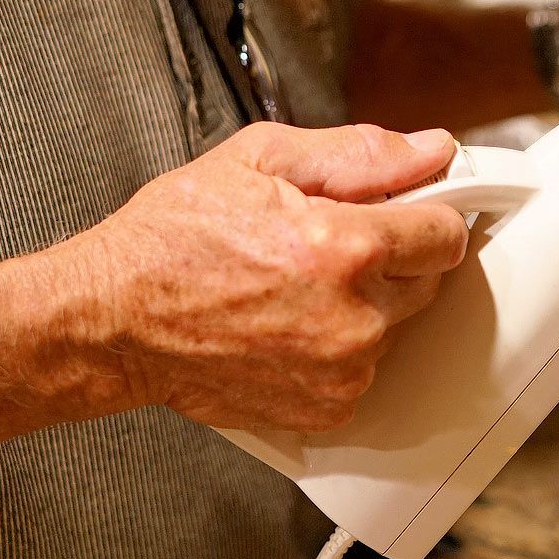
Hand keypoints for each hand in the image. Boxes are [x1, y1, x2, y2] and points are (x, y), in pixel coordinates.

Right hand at [72, 122, 467, 451]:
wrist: (112, 321)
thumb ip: (359, 153)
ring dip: (362, 306)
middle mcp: (353, 317)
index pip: (446, 233)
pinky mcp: (325, 409)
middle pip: (427, 283)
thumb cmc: (170, 239)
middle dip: (388, 259)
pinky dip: (336, 350)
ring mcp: (340, 371)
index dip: (424, 214)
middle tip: (326, 245)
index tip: (401, 212)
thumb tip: (430, 150)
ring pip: (393, 328)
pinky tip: (285, 326)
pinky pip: (362, 371)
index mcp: (345, 248)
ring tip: (293, 287)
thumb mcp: (259, 160)